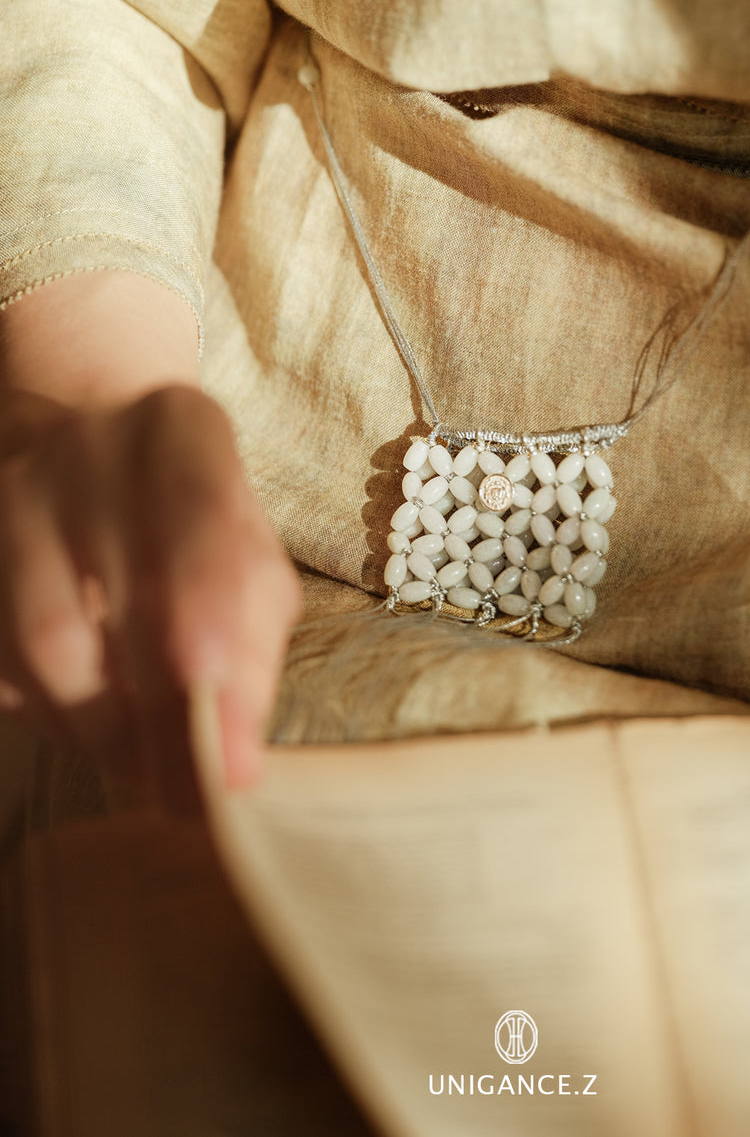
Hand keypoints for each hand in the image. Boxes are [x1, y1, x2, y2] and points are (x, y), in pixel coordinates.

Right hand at [0, 384, 300, 806]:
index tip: (217, 712)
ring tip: (145, 765)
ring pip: (41, 643)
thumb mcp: (249, 553)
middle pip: (113, 595)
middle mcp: (87, 449)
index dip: (206, 613)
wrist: (79, 445)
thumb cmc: (189, 518)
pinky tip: (88, 727)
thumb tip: (235, 763)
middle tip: (192, 791)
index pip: (198, 515)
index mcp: (179, 430)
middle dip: (159, 714)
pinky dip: (47, 716)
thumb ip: (253, 643)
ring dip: (100, 729)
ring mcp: (10, 496)